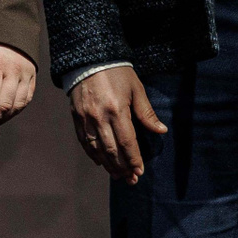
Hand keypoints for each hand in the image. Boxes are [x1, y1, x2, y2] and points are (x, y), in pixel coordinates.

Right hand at [69, 66, 166, 183]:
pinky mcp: (76, 117)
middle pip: (112, 150)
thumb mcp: (136, 89)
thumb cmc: (116, 71)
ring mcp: (85, 118)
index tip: (140, 171)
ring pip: (97, 149)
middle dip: (123, 167)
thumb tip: (161, 131)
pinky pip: (84, 141)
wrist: (88, 58)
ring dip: (108, 165)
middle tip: (131, 179)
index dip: (134, 159)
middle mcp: (99, 117)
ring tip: (118, 175)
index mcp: (117, 110)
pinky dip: (92, 154)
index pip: (127, 142)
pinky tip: (101, 162)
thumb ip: (146, 113)